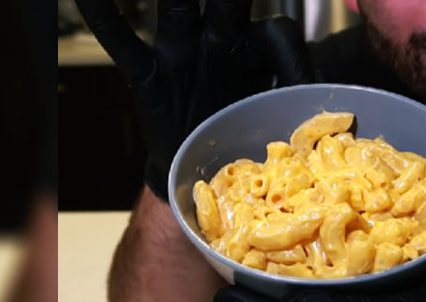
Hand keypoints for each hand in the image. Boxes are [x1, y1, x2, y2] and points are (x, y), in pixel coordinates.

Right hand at [76, 0, 314, 198]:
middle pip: (227, 0)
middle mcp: (217, 40)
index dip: (292, 59)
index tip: (300, 86)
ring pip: (175, 7)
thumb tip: (321, 96)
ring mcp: (180, 52)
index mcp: (254, 50)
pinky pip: (122, 43)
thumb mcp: (272, 114)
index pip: (278, 33)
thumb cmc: (237, 128)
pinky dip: (103, 17)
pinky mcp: (148, 74)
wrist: (196, 162)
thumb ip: (295, 97)